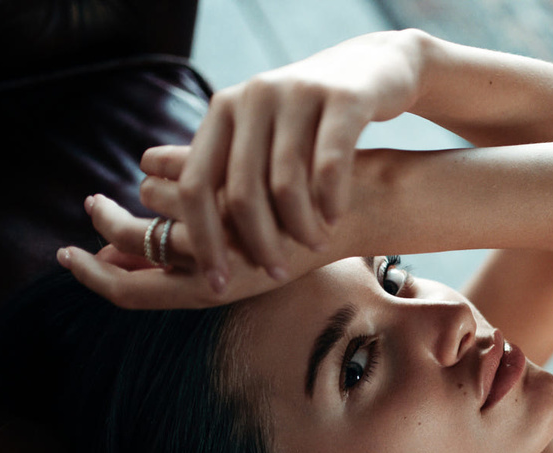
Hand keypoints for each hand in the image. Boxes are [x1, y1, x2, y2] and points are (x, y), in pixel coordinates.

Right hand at [57, 180, 327, 308]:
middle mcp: (214, 266)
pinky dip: (171, 158)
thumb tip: (118, 252)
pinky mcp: (234, 189)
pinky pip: (177, 168)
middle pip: (130, 246)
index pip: (132, 295)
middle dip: (104, 224)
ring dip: (155, 183)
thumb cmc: (301, 231)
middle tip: (91, 204)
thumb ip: (181, 254)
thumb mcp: (236, 250)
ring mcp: (224, 226)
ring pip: (152, 197)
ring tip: (174, 174)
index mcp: (213, 290)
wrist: (360, 209)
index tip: (68, 255)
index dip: (93, 278)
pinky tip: (181, 155)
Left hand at [174, 30, 423, 289]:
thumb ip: (228, 175)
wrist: (373, 71)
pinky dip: (331, 201)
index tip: (218, 283)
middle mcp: (253, 96)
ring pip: (286, 183)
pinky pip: (329, 165)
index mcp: (223, 110)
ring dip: (300, 227)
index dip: (203, 240)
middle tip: (277, 272)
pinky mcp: (343, 98)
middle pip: (241, 191)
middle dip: (259, 244)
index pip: (196, 184)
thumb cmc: (311, 123)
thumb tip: (179, 243)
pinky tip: (336, 219)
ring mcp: (297, 93)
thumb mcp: (262, 138)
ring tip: (314, 245)